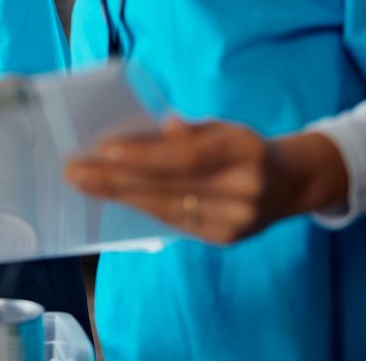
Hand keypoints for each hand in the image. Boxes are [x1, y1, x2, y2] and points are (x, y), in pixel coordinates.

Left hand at [65, 117, 348, 243]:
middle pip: (169, 186)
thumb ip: (190, 131)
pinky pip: (173, 223)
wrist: (290, 183)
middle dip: (116, 179)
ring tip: (85, 184)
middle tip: (75, 171)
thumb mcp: (222, 128)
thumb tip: (156, 127)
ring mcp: (237, 219)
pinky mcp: (226, 239)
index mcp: (244, 150)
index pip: (187, 156)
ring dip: (120, 196)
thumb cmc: (241, 146)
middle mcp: (244, 189)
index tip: (104, 151)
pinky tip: (115, 196)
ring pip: (166, 208)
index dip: (144, 155)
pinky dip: (141, 207)